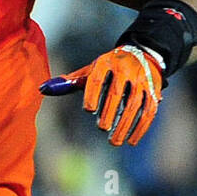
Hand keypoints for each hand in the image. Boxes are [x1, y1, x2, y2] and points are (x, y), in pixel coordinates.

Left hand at [40, 44, 164, 146]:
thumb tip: (42, 89)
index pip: (96, 78)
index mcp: (105, 63)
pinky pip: (149, 111)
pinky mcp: (154, 91)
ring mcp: (141, 80)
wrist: (143, 54)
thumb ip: (68, 82)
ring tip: (114, 141)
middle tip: (101, 128)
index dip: (93, 94)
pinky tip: (131, 141)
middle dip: (109, 112)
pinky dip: (141, 127)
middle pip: (116, 93)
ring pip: (134, 104)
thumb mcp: (90, 70)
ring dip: (125, 124)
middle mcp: (124, 70)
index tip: (88, 110)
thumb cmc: (109, 67)